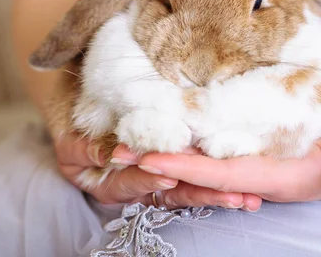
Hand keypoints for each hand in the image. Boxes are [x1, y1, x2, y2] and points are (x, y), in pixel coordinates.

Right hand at [54, 131, 262, 210]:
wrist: (87, 123)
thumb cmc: (76, 134)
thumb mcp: (73, 144)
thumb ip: (86, 150)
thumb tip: (109, 154)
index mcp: (115, 187)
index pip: (135, 186)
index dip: (151, 180)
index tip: (169, 176)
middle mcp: (143, 188)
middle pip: (174, 193)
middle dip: (204, 195)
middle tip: (232, 196)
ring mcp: (163, 179)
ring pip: (193, 188)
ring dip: (220, 192)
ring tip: (247, 197)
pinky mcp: (179, 166)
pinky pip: (199, 174)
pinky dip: (221, 177)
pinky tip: (246, 184)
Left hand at [130, 113, 320, 203]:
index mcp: (289, 177)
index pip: (228, 174)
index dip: (189, 167)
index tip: (150, 158)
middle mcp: (271, 177)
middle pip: (207, 173)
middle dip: (165, 164)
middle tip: (119, 149)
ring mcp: (270, 168)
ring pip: (212, 164)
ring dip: (174, 154)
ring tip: (134, 140)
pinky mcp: (272, 155)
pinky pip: (225, 152)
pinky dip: (196, 145)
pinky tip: (178, 132)